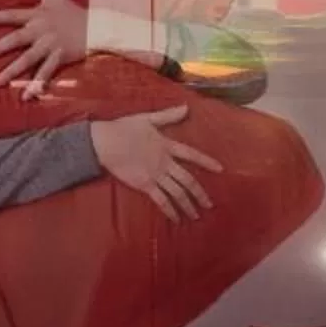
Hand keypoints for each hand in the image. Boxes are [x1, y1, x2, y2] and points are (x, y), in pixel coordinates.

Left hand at [0, 0, 85, 94]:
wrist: (98, 26)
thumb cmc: (73, 11)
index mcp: (38, 15)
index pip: (13, 15)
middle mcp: (41, 31)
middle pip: (16, 40)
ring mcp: (50, 45)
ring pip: (28, 59)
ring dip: (12, 71)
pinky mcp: (60, 57)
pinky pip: (46, 73)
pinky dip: (36, 85)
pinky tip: (25, 96)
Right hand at [89, 106, 223, 222]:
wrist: (105, 142)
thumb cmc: (123, 128)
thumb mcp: (147, 119)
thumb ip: (168, 115)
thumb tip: (186, 107)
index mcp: (167, 146)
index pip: (192, 155)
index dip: (206, 161)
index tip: (220, 169)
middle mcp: (165, 163)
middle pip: (188, 180)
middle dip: (200, 194)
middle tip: (209, 205)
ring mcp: (155, 175)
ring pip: (178, 192)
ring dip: (188, 205)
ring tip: (196, 216)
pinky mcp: (144, 184)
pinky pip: (161, 200)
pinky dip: (170, 210)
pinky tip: (176, 219)